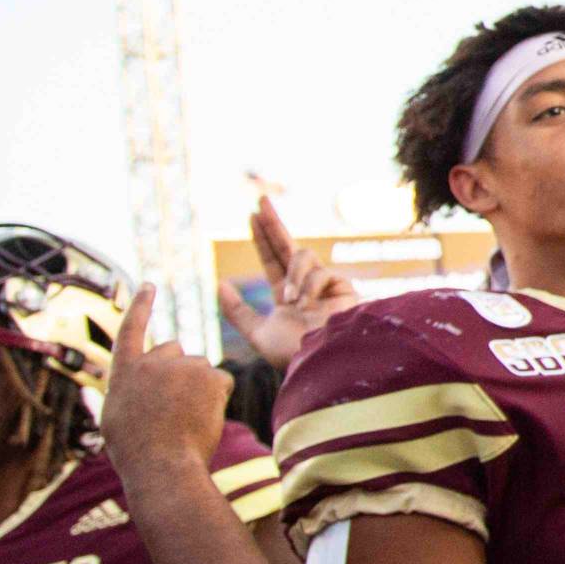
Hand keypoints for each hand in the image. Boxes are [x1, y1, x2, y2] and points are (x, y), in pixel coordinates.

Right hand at [100, 287, 229, 480]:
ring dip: (198, 388)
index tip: (148, 285)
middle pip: (174, 350)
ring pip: (199, 369)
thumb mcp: (116, 417)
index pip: (132, 329)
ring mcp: (183, 366)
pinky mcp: (211, 376)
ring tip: (186, 419)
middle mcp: (153, 361)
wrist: (161, 465)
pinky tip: (205, 418)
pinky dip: (218, 398)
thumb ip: (126, 391)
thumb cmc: (136, 452)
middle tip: (174, 405)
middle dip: (178, 369)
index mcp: (125, 371)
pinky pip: (221, 382)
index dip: (141, 306)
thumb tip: (131, 384)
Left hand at [219, 198, 361, 369]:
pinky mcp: (344, 287)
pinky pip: (320, 272)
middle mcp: (306, 286)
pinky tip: (307, 306)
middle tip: (260, 199)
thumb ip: (237, 311)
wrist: (322, 364)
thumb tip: (220, 282)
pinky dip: (308, 288)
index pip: (272, 259)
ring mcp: (325, 285)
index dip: (262, 238)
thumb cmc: (292, 353)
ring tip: (290, 301)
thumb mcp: (256, 333)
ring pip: (303, 256)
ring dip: (292, 275)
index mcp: (286, 295)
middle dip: (273, 223)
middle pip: (287, 245)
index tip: (252, 216)